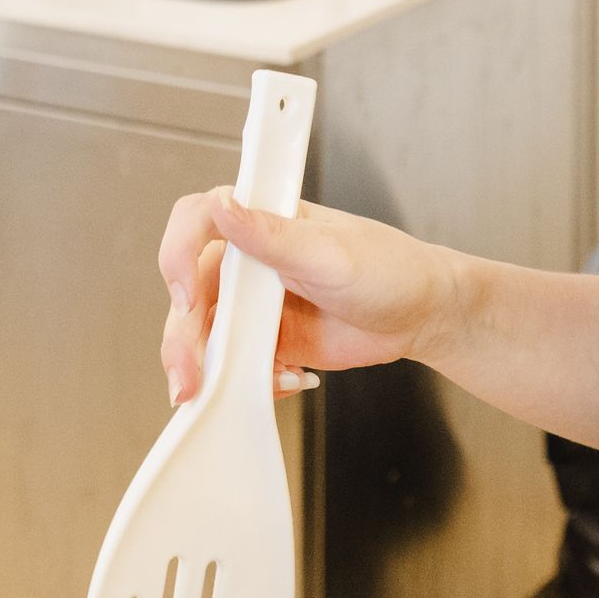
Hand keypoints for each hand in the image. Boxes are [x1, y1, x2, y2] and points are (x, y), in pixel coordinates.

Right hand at [156, 189, 459, 404]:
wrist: (421, 316)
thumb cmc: (389, 269)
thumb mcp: (332, 252)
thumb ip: (273, 235)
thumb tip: (224, 205)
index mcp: (261, 220)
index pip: (197, 220)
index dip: (177, 252)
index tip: (185, 294)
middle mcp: (247, 260)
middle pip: (187, 290)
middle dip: (181, 335)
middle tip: (190, 374)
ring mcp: (252, 305)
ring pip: (200, 333)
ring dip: (200, 366)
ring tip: (213, 392)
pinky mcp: (263, 342)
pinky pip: (231, 365)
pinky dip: (242, 381)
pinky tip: (283, 381)